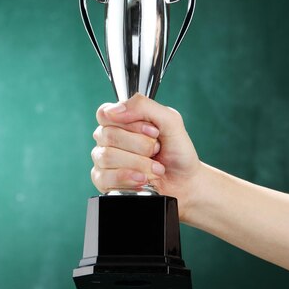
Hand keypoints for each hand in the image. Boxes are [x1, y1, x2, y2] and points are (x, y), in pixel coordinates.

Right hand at [90, 94, 201, 219]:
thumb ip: (143, 106)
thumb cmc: (177, 151)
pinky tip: (142, 179)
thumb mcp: (170, 120)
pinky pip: (104, 178)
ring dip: (139, 164)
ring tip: (155, 168)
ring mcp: (103, 160)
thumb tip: (114, 110)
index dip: (130, 123)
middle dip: (141, 145)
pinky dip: (128, 179)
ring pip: (107, 157)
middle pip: (108, 136)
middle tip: (157, 150)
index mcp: (120, 120)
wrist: (184, 181)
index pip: (105, 113)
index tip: (152, 131)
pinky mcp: (104, 181)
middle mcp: (108, 139)